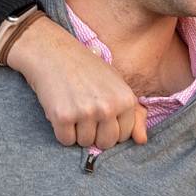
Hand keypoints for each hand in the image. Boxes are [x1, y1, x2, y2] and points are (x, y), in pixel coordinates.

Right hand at [5, 16, 147, 149]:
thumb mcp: (116, 84)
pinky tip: (61, 110)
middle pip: (105, 143)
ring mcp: (86, 112)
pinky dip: (61, 131)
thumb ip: (134, 113)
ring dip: (76, 131)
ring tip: (73, 107)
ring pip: (85, 143)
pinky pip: (65, 140)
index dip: (109, 127)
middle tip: (85, 111)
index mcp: (125, 99)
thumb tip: (142, 141)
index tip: (100, 112)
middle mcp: (108, 107)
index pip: (123, 135)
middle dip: (94, 133)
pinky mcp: (63, 116)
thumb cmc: (86, 68)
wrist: (52, 52)